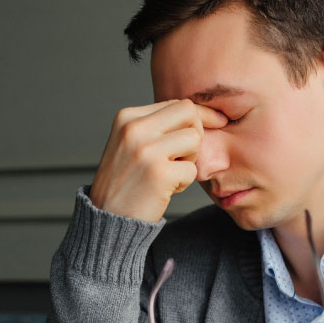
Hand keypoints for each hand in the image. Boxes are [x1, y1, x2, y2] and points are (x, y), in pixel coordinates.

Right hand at [90, 99, 227, 222]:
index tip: (217, 121)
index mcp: (127, 117)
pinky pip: (192, 169)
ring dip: (190, 159)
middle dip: (197, 131)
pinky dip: (184, 182)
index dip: (198, 115)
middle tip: (185, 154)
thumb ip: (156, 126)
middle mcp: (134, 129)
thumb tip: (198, 113)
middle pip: (189, 112)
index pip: (176, 103)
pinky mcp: (159, 173)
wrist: (107, 219)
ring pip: (194, 139)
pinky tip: (166, 189)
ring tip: (171, 172)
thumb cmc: (124, 182)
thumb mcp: (130, 144)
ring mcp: (146, 150)